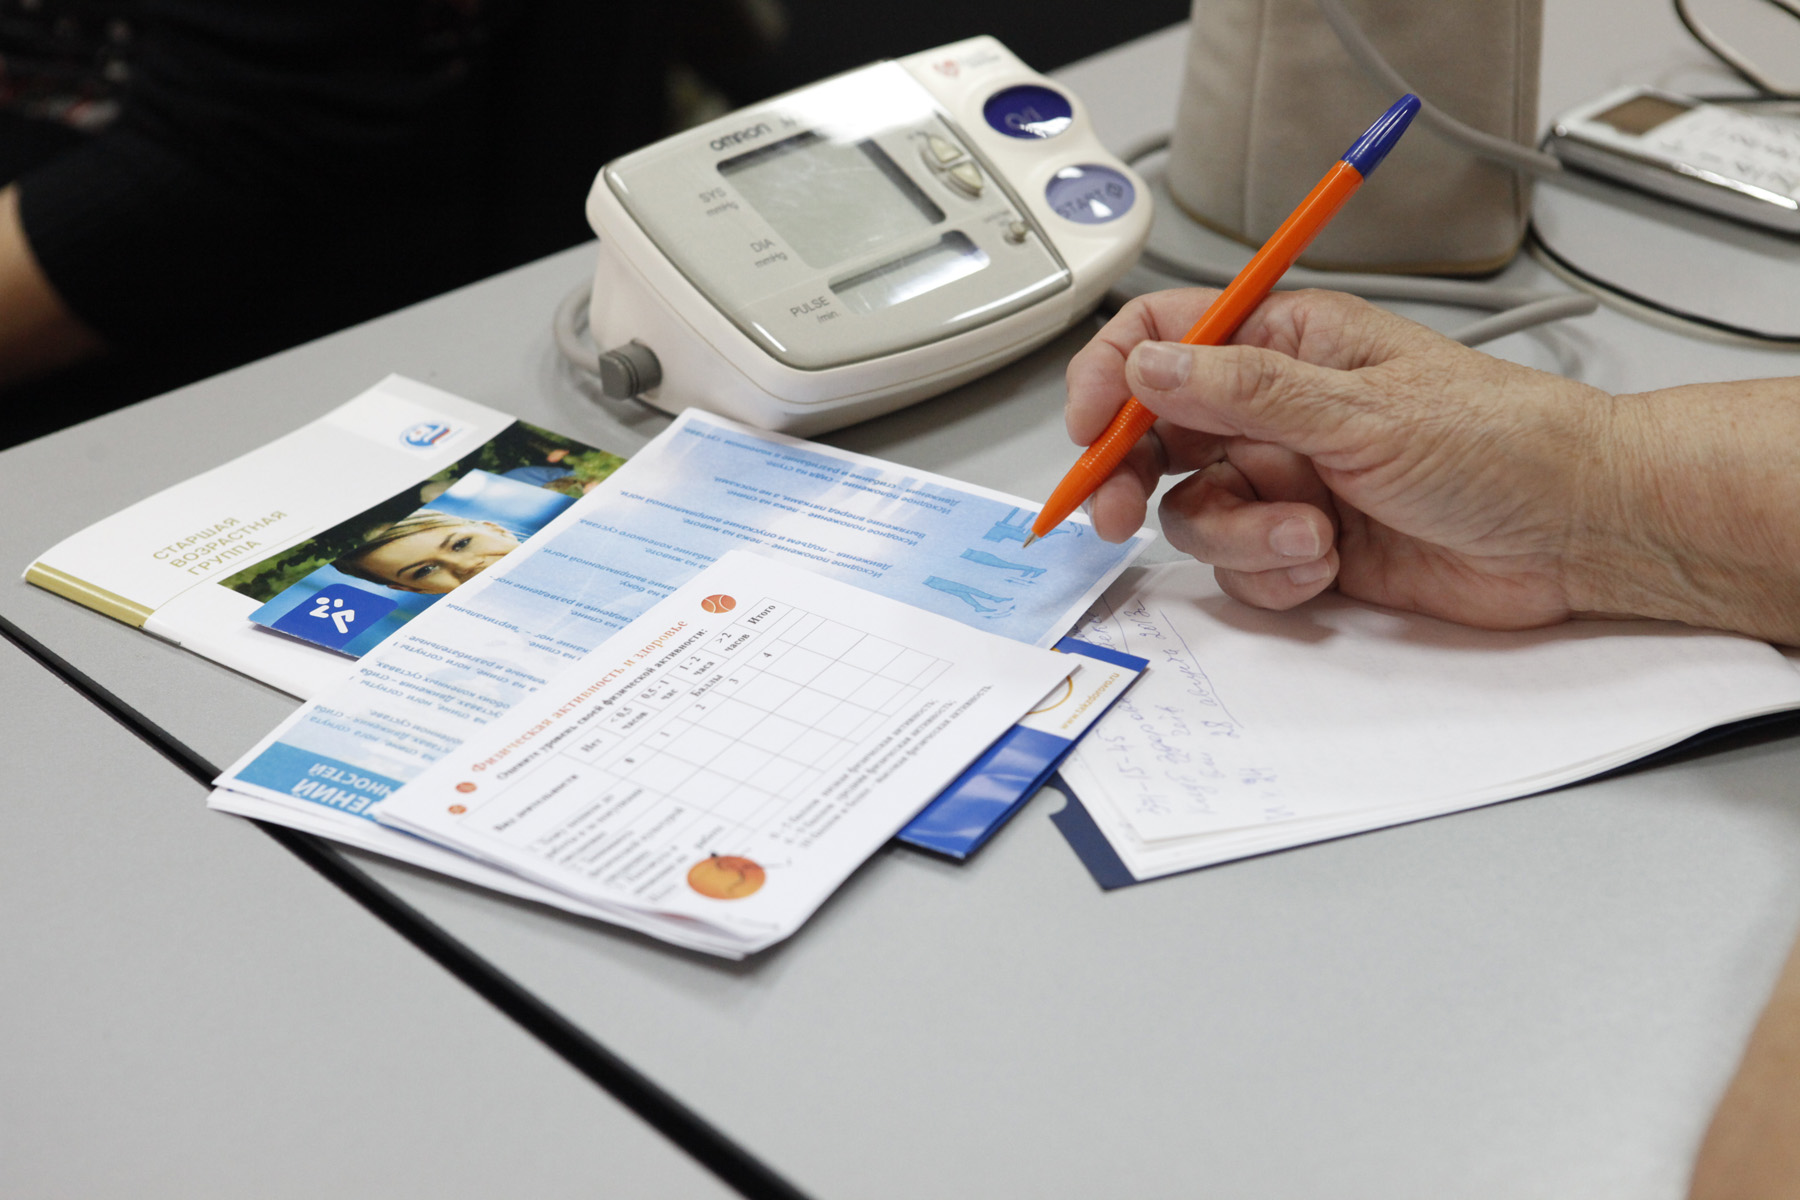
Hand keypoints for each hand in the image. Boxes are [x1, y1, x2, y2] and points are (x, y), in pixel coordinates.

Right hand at [1065, 287, 1615, 629]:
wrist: (1576, 533)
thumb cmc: (1503, 443)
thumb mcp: (1365, 408)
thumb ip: (1246, 391)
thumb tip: (1150, 366)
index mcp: (1288, 345)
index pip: (1165, 338)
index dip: (1111, 378)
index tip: (1086, 428)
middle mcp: (1276, 410)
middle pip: (1155, 433)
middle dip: (1129, 475)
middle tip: (1112, 511)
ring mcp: (1288, 479)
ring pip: (1194, 511)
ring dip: (1237, 536)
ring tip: (1306, 537)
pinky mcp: (1303, 545)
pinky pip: (1240, 568)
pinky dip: (1271, 574)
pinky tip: (1328, 563)